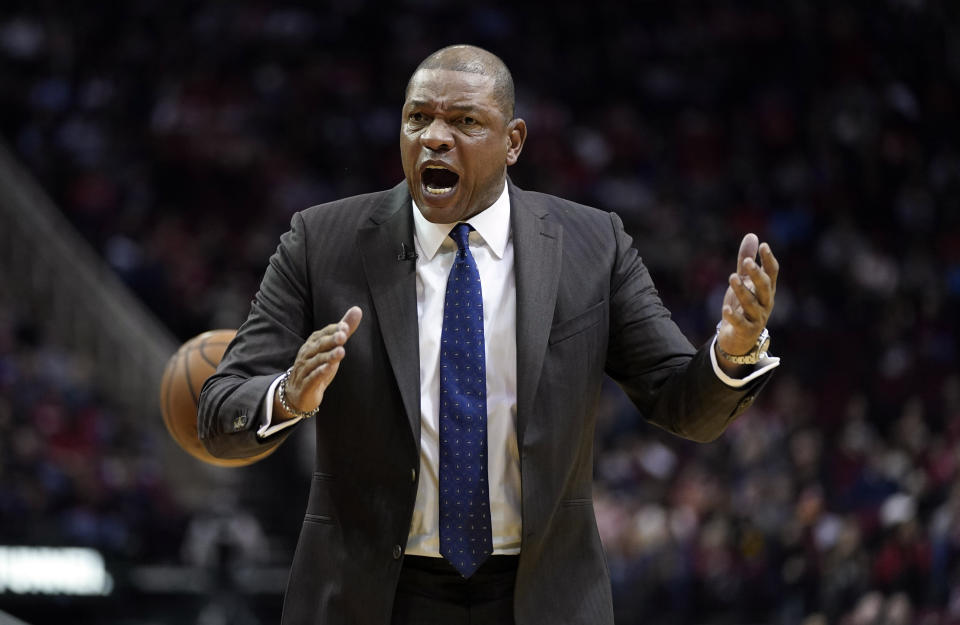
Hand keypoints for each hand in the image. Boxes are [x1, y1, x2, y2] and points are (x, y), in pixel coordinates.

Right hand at [275, 306, 362, 420]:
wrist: (299, 393)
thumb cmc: (318, 366)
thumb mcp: (332, 347)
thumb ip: (344, 329)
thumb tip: (357, 309)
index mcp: (313, 343)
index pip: (323, 333)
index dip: (334, 330)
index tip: (346, 327)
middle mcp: (307, 354)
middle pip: (319, 345)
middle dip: (331, 340)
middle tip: (343, 336)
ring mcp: (305, 369)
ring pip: (316, 361)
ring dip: (328, 356)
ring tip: (341, 352)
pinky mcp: (306, 385)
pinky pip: (313, 377)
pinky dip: (320, 373)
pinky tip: (329, 369)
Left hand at [716, 234, 778, 362]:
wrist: (740, 338)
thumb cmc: (744, 306)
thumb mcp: (745, 281)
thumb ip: (747, 260)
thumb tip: (752, 235)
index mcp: (766, 289)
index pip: (772, 273)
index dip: (768, 260)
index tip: (764, 246)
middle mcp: (765, 302)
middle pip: (764, 287)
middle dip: (756, 274)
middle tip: (746, 262)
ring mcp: (757, 317)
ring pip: (752, 304)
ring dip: (742, 291)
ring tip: (732, 278)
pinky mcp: (746, 330)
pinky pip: (741, 323)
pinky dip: (734, 316)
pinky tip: (725, 309)